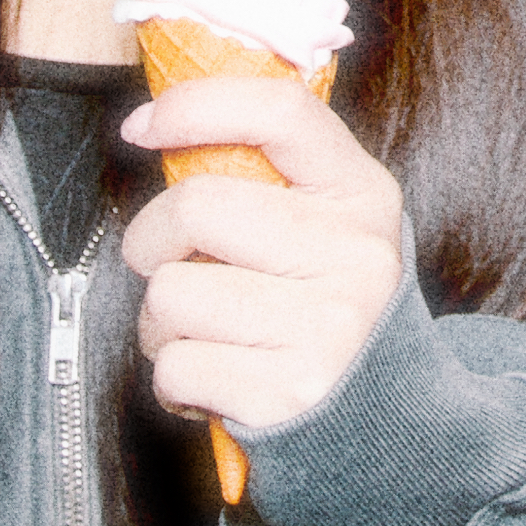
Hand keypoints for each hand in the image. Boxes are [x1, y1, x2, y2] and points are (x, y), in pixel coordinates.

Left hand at [121, 77, 408, 434]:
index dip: (196, 105)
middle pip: (195, 205)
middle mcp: (353, 253)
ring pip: (169, 293)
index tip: (143, 126)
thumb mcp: (330, 227)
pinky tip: (218, 380)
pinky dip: (176, 381)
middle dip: (151, 239)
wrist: (382, 420)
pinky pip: (175, 366)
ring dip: (162, 323)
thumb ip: (271, 175)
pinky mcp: (288, 392)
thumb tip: (159, 121)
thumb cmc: (325, 307)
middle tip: (171, 265)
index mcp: (361, 194)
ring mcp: (325, 325)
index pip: (279, 111)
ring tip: (206, 336)